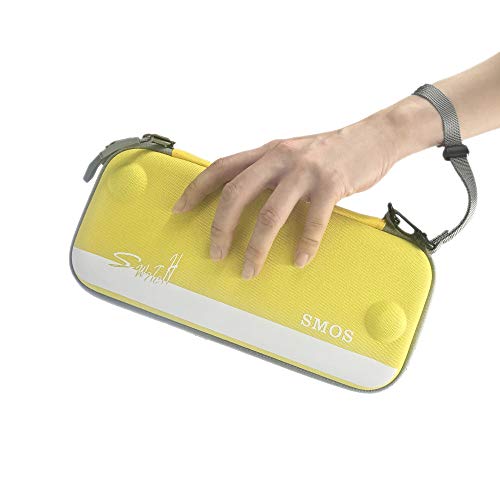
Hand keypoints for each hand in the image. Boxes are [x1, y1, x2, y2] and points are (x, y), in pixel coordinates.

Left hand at [172, 99, 441, 278]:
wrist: (374, 136)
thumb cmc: (329, 151)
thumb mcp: (291, 154)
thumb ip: (268, 173)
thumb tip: (244, 202)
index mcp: (267, 152)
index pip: (221, 167)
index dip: (197, 188)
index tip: (179, 209)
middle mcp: (280, 157)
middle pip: (237, 193)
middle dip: (221, 227)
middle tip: (216, 254)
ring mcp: (306, 170)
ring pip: (270, 213)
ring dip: (256, 247)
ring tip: (249, 269)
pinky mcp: (331, 183)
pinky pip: (313, 220)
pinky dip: (305, 244)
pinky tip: (299, 260)